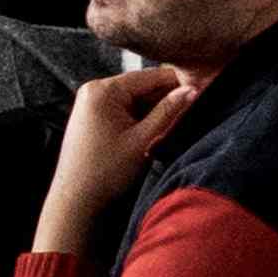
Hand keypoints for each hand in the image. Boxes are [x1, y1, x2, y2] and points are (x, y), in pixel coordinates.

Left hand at [33, 62, 201, 256]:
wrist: (75, 199)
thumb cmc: (105, 173)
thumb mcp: (143, 140)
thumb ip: (168, 112)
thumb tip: (191, 89)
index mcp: (104, 90)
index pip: (152, 76)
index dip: (179, 85)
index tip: (202, 94)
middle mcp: (95, 90)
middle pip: (144, 87)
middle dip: (166, 101)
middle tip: (189, 116)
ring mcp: (92, 103)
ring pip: (136, 100)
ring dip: (154, 113)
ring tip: (169, 130)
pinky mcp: (93, 117)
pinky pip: (125, 111)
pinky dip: (140, 121)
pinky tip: (152, 135)